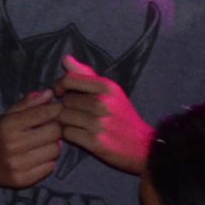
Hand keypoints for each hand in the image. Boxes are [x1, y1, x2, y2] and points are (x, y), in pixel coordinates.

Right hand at [0, 88, 65, 187]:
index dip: (55, 110)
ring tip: (42, 144)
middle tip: (49, 129)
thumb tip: (51, 93)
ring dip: (52, 146)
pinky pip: (49, 168)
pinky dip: (47, 162)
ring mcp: (17, 164)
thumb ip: (29, 104)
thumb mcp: (8, 115)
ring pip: (54, 151)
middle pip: (54, 133)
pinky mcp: (21, 179)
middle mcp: (12, 145)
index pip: (44, 114)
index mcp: (8, 125)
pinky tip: (37, 157)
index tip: (57, 109)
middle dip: (55, 129)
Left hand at [55, 56, 153, 171]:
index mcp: (107, 87)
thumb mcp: (111, 92)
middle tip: (79, 113)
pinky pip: (67, 133)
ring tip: (80, 124)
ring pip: (64, 117)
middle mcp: (103, 103)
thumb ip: (86, 74)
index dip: (60, 85)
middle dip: (67, 107)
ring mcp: (99, 123)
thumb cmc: (123, 116)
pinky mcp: (95, 142)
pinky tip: (81, 135)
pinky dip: (70, 135)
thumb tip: (65, 58)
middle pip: (65, 100)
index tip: (61, 92)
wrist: (145, 146)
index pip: (69, 79)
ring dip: (67, 122)